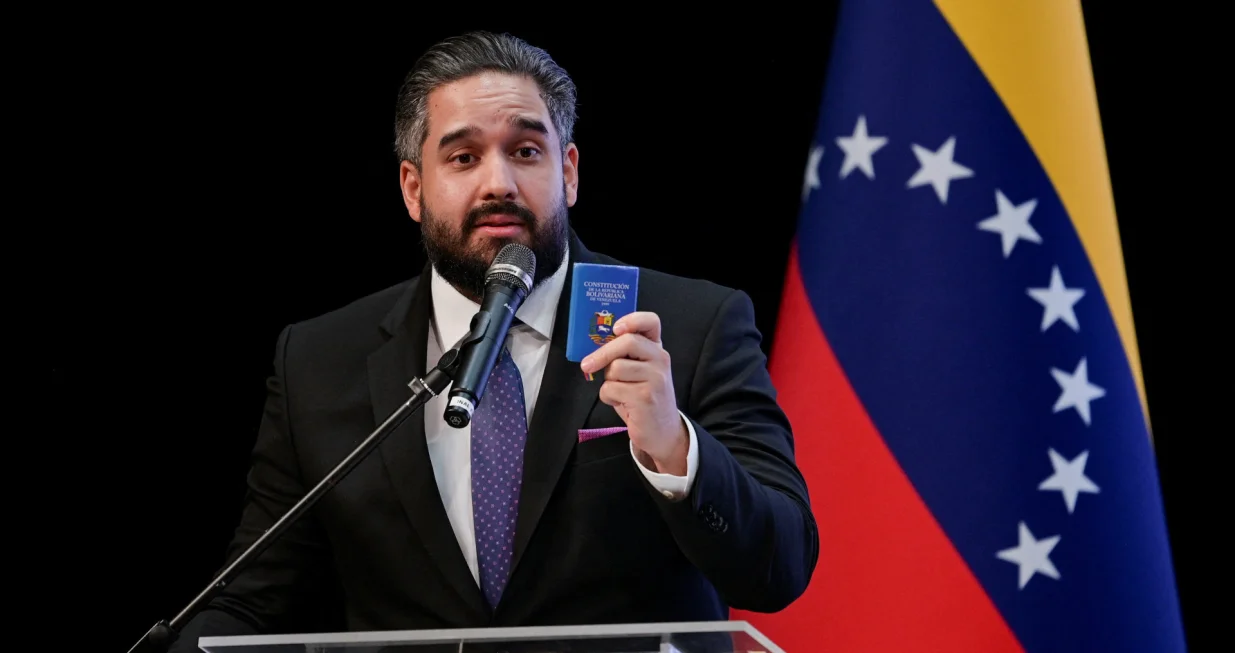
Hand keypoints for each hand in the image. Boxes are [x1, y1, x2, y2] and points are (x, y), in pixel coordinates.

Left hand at [579, 311, 688, 474]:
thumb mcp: (639, 372)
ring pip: (615, 368)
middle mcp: (660, 360)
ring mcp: (656, 378)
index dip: (632, 320)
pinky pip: (612, 389)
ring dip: (608, 382)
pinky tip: (621, 403)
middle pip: (627, 342)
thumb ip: (625, 356)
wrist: (662, 431)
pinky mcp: (645, 397)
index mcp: (656, 349)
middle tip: (587, 365)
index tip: (616, 329)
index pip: (651, 322)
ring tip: (619, 392)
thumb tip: (596, 346)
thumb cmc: (643, 398)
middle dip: (602, 354)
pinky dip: (608, 397)